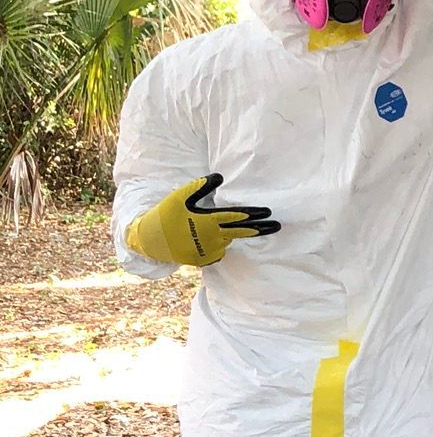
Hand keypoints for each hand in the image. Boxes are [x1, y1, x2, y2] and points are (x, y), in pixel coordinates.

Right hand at [126, 175, 279, 267]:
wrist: (151, 241)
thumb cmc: (166, 214)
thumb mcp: (181, 196)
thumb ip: (202, 186)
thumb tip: (220, 176)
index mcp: (209, 220)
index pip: (238, 216)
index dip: (255, 214)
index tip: (269, 212)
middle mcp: (213, 237)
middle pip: (243, 232)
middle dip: (261, 229)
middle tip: (278, 226)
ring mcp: (209, 251)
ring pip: (227, 240)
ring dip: (229, 234)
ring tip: (213, 228)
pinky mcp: (204, 260)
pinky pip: (217, 251)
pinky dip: (216, 244)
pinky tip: (205, 240)